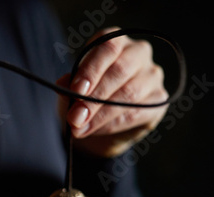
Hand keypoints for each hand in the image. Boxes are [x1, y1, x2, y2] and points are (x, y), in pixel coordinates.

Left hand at [57, 27, 168, 157]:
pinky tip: (95, 130)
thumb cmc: (86, 95)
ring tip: (80, 127)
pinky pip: (136, 112)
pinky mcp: (158, 99)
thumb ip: (69, 84)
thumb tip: (62, 84)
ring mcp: (152, 75)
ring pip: (129, 93)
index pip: (108, 47)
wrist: (100, 121)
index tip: (76, 90)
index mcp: (115, 41)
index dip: (91, 69)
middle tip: (75, 117)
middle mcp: (138, 52)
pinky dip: (112, 124)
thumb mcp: (72, 87)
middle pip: (120, 70)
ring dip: (101, 114)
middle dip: (94, 97)